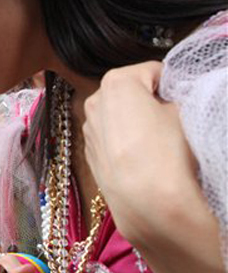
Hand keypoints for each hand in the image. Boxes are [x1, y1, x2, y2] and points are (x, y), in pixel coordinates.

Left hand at [83, 62, 197, 242]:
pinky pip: (111, 137)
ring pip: (118, 116)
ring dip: (135, 122)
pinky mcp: (89, 152)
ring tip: (157, 142)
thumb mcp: (184, 112)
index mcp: (116, 81)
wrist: (147, 202)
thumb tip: (171, 99)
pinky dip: (124, 141)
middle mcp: (94, 101)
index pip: (153, 70)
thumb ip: (175, 96)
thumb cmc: (167, 151)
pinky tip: (141, 158)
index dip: (172, 84)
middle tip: (172, 120)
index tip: (182, 99)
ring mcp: (88, 128)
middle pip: (130, 92)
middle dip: (150, 102)